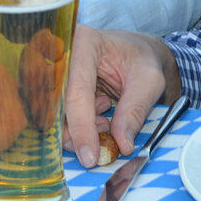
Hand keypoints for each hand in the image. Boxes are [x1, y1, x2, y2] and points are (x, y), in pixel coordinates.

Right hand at [62, 25, 179, 168]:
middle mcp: (58, 56)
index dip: (82, 127)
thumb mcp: (150, 80)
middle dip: (77, 133)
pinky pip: (53, 120)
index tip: (90, 157)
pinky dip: (76, 130)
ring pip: (50, 118)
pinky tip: (99, 119)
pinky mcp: (50, 91)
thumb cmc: (140, 60)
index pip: (76, 92)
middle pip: (55, 107)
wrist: (132, 54)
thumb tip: (122, 144)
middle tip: (104, 138)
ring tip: (106, 122)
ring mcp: (50, 74)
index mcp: (83, 43)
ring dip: (77, 133)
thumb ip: (135, 110)